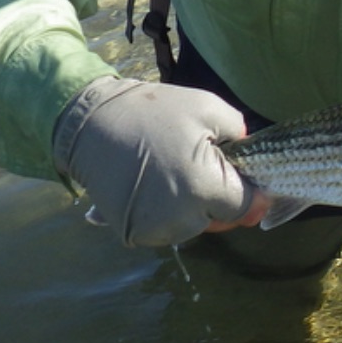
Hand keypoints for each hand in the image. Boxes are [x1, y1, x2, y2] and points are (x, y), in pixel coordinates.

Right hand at [53, 78, 259, 246]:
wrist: (89, 123)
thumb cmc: (152, 111)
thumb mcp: (208, 108)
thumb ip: (240, 134)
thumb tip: (250, 162)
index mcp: (201, 188)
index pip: (244, 208)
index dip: (252, 196)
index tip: (252, 184)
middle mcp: (178, 218)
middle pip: (219, 220)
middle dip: (221, 199)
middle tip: (209, 169)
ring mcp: (152, 230)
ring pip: (193, 227)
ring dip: (195, 209)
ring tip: (180, 174)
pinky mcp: (132, 234)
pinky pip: (165, 230)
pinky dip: (169, 214)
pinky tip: (159, 186)